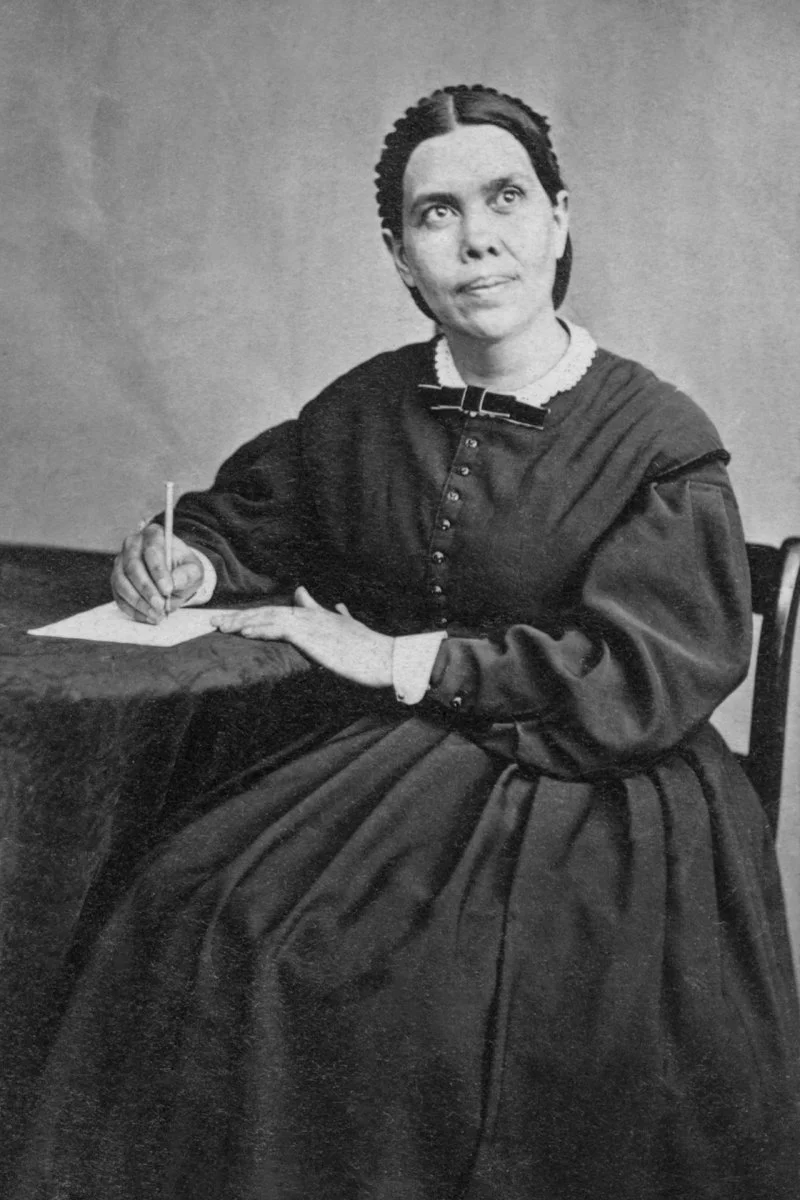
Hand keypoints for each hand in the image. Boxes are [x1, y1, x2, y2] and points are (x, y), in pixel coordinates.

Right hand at [112, 523, 205, 623]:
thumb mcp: (194, 570)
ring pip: (121, 582)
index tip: (167, 589)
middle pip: (133, 566)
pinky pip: (118, 595)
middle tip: (160, 606)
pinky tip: (148, 617)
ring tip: (156, 614)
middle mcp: (132, 545)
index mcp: (153, 535)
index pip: (152, 551)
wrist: (174, 577)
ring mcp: (120, 562)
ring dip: (138, 601)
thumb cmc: (183, 569)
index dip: (159, 572)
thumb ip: (188, 574)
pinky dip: (132, 609)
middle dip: (147, 589)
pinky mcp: (116, 579)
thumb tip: (175, 582)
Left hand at [211, 587, 393, 687]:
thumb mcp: (346, 625)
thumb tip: (312, 597)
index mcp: (314, 615)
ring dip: (241, 622)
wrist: (384, 657)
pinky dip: (260, 630)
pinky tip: (243, 633)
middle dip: (238, 617)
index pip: (277, 611)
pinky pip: (279, 630)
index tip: (232, 620)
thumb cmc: (367, 648)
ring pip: (268, 618)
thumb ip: (330, 612)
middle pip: (266, 612)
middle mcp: (309, 615)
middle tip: (214, 622)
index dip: (253, 615)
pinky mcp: (312, 636)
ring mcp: (309, 624)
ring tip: (219, 626)